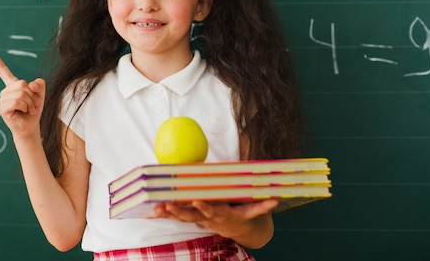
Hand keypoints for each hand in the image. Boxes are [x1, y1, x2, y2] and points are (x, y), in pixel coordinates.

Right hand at [0, 47, 45, 139]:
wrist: (31, 127)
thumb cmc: (33, 111)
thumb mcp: (40, 94)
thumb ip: (39, 84)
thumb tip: (31, 84)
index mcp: (12, 85)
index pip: (3, 70)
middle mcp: (5, 91)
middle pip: (22, 84)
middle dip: (32, 95)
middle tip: (33, 105)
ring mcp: (2, 100)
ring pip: (20, 93)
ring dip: (30, 103)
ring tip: (29, 110)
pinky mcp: (2, 108)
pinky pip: (16, 102)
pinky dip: (25, 107)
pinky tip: (23, 112)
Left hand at [153, 199, 277, 242]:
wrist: (239, 229)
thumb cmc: (244, 213)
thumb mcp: (253, 211)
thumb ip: (263, 206)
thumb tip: (276, 199)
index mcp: (223, 214)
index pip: (213, 211)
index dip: (205, 207)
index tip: (197, 202)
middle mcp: (210, 218)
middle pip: (193, 216)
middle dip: (180, 212)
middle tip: (168, 205)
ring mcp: (201, 220)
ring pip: (183, 217)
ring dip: (169, 213)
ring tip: (157, 208)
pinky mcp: (194, 218)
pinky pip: (178, 217)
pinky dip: (166, 214)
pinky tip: (154, 210)